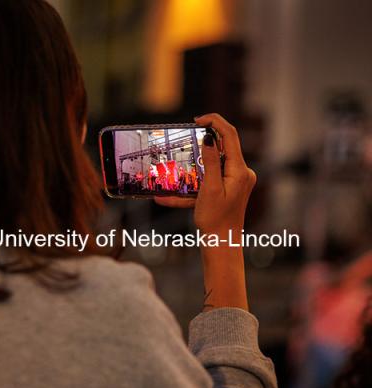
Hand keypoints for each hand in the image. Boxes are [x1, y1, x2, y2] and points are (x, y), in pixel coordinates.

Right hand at [155, 114, 255, 235]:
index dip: (215, 122)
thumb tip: (209, 137)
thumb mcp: (209, 189)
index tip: (197, 120)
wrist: (221, 244)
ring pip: (215, 164)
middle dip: (203, 143)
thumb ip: (211, 161)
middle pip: (223, 148)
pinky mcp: (230, 189)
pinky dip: (194, 184)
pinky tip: (169, 197)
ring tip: (176, 169)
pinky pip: (211, 179)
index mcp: (239, 171)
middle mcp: (242, 173)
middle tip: (185, 141)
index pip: (230, 135)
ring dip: (195, 166)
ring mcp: (236, 181)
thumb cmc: (215, 220)